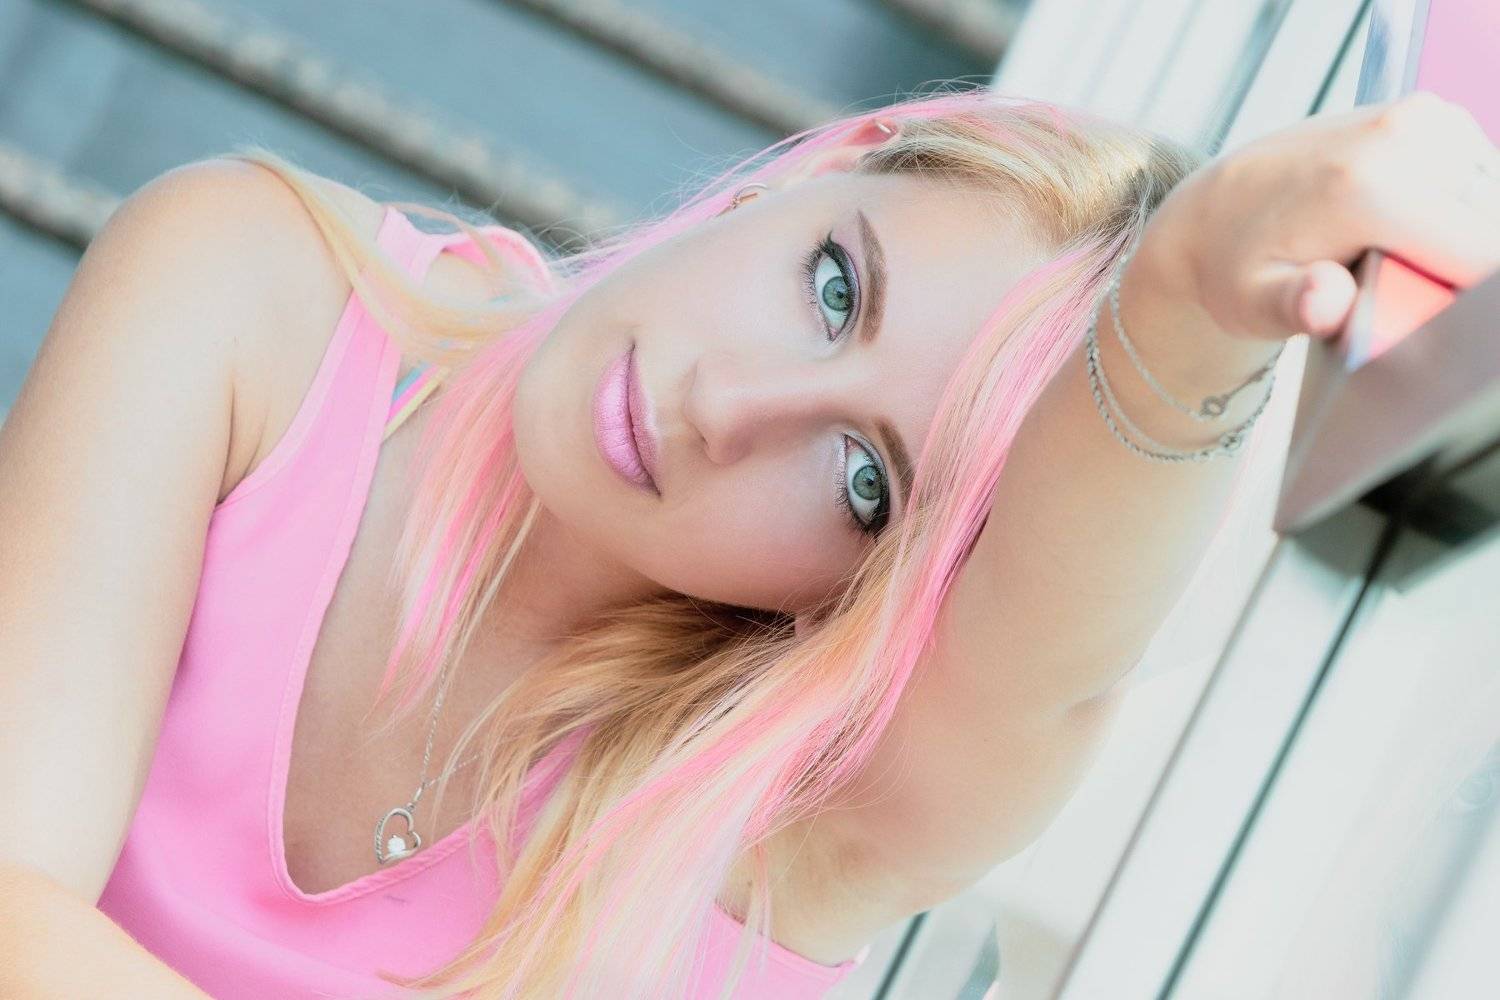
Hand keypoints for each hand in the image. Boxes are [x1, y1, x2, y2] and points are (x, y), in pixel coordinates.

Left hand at [1136, 91, 1499, 342]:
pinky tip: (1397, 229)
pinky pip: (1477, 184)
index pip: (1481, 257)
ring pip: (1487, 207)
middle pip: (1487, 230)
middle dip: (1453, 270)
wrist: (1219, 209)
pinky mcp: (1435, 117)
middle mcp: (1404, 134)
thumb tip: (1325, 300)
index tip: (1408, 312)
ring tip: (1386, 255)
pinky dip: (1451, 215)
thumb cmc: (1237, 265)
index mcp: (1369, 185)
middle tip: (1383, 282)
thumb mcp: (1253, 301)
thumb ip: (1296, 307)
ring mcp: (1425, 118)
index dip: (1459, 300)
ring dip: (1454, 242)